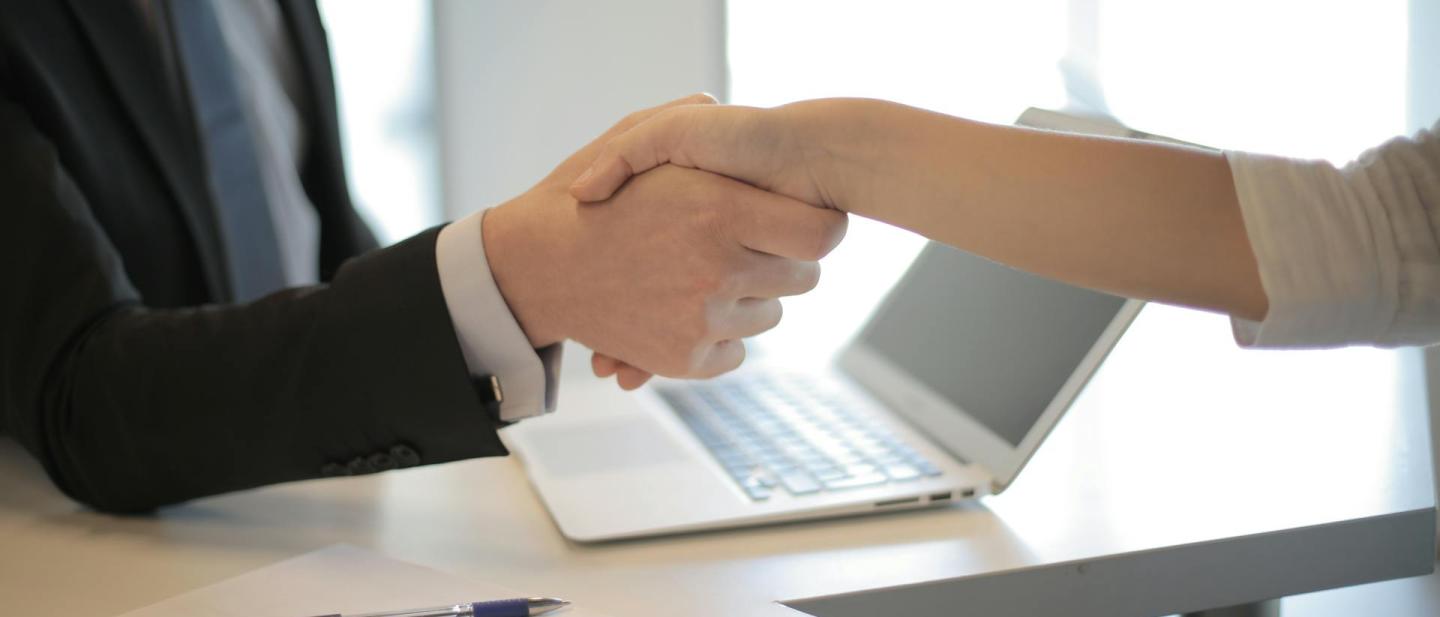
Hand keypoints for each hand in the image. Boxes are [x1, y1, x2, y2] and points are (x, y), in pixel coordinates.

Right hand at [483, 100, 847, 385]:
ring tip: (702, 274)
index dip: (818, 226)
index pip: (821, 233)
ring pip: (769, 316)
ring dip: (748, 299)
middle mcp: (718, 269)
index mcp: (718, 210)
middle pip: (803, 278)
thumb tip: (720, 106)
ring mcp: (701, 319)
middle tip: (747, 247)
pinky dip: (719, 337)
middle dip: (781, 261)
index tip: (800, 223)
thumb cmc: (585, 197)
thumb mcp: (631, 140)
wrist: (535, 267)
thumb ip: (684, 120)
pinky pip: (735, 352)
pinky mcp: (685, 360)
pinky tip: (688, 310)